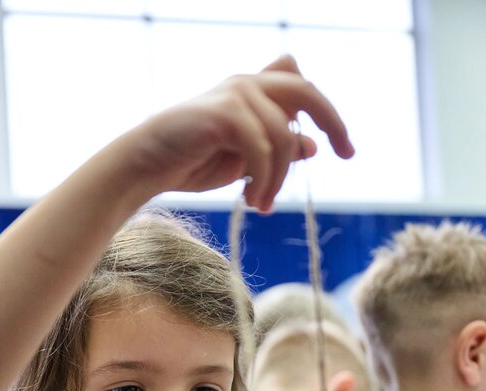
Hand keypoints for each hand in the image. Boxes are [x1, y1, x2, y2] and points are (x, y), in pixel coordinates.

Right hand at [124, 55, 353, 212]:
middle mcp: (247, 84)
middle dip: (333, 121)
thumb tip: (312, 146)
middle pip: (305, 91)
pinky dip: (263, 179)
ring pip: (283, 135)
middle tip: (345, 154)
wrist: (146, 165)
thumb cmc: (191, 162)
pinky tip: (251, 201)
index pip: (302, 88)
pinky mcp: (224, 112)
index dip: (328, 113)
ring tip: (262, 205)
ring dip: (278, 178)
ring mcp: (235, 94)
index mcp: (253, 91)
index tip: (344, 151)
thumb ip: (275, 148)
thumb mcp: (244, 160)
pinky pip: (263, 147)